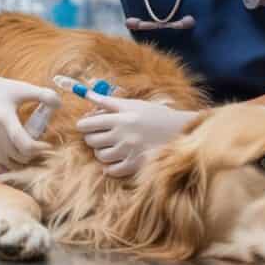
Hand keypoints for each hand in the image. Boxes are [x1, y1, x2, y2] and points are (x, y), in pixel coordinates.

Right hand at [0, 55, 60, 172]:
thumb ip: (44, 94)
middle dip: (34, 154)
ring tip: (30, 150)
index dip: (39, 149)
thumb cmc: (1, 89)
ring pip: (10, 163)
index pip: (23, 144)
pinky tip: (18, 156)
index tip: (48, 145)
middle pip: (19, 156)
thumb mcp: (23, 88)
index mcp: (4, 118)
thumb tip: (60, 105)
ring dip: (23, 161)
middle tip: (41, 146)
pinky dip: (11, 165)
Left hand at [76, 93, 197, 177]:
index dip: (82, 125)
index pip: (88, 124)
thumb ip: (108, 101)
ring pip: (100, 156)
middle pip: (91, 140)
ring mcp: (128, 152)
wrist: (181, 131)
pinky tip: (116, 159)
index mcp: (121, 118)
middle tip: (100, 134)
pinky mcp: (135, 165)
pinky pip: (111, 170)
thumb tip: (87, 93)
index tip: (84, 125)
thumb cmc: (155, 115)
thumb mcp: (133, 104)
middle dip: (92, 136)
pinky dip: (109, 167)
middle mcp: (122, 135)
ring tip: (110, 146)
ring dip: (101, 151)